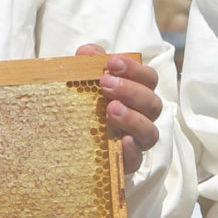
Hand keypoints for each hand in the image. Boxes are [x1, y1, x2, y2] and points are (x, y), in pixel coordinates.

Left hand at [76, 45, 161, 174]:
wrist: (64, 143)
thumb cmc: (81, 107)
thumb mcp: (81, 83)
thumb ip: (87, 65)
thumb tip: (88, 52)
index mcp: (136, 95)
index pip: (148, 79)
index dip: (135, 69)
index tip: (113, 63)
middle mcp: (142, 118)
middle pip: (153, 104)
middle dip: (131, 91)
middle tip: (106, 84)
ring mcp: (136, 142)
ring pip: (150, 132)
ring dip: (133, 118)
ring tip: (111, 109)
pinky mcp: (125, 164)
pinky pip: (137, 160)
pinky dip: (131, 150)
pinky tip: (121, 140)